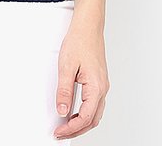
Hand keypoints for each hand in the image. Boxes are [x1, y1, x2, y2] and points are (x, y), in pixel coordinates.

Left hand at [53, 20, 109, 139]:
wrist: (88, 27)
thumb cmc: (79, 41)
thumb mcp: (66, 66)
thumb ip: (64, 91)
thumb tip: (62, 111)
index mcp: (96, 87)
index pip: (85, 118)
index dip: (71, 128)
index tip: (59, 131)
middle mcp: (102, 89)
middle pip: (92, 120)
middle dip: (77, 130)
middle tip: (60, 133)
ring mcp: (102, 85)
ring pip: (95, 114)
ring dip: (81, 123)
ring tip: (65, 126)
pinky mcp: (99, 82)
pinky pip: (94, 104)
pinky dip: (85, 113)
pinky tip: (74, 112)